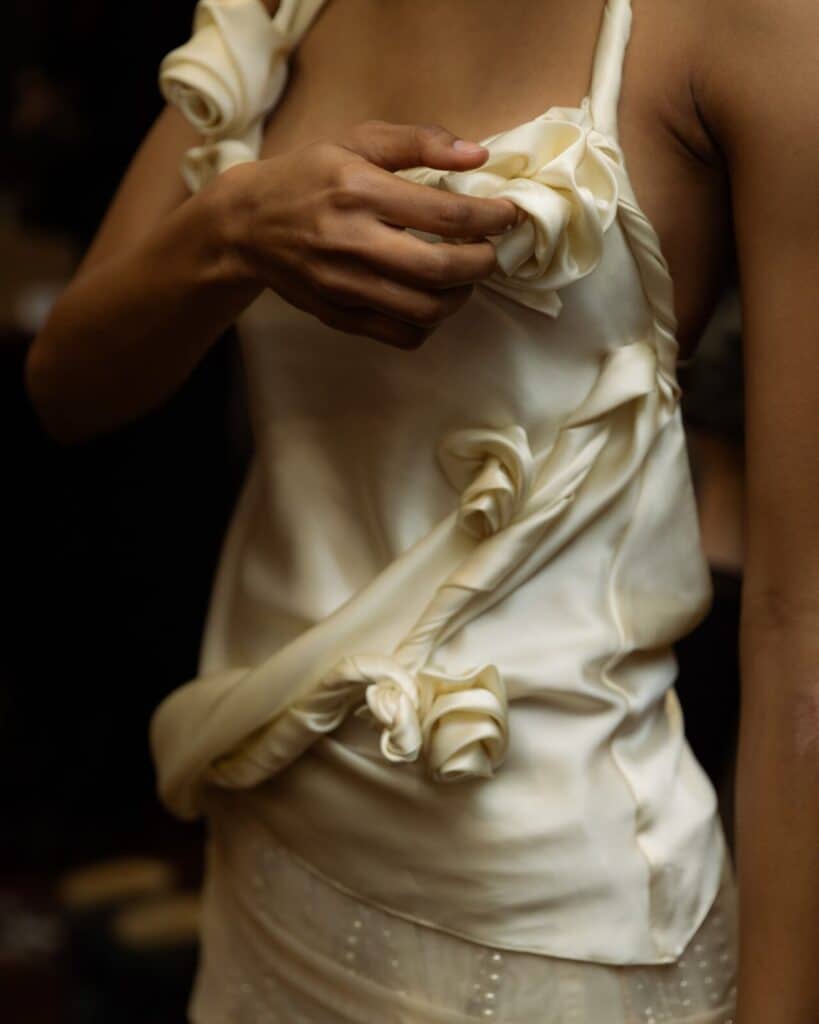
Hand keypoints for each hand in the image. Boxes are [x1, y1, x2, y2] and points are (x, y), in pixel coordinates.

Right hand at [218, 120, 519, 348]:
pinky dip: (430, 323)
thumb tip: (478, 154)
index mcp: (359, 190)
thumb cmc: (308, 177)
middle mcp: (352, 241)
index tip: (508, 216)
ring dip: (461, 297)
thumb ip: (419, 142)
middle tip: (490, 252)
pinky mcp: (339, 316)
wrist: (246, 226)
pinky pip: (402, 335)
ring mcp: (344, 286)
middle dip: (483, 263)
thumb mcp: (356, 141)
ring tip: (463, 277)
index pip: (445, 214)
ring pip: (426, 310)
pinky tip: (432, 299)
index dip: (490, 218)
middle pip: (442, 269)